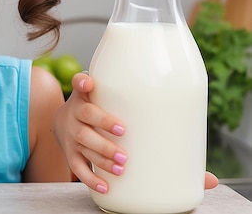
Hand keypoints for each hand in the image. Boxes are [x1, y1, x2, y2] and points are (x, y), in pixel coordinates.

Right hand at [54, 72, 219, 192]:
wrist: (61, 122)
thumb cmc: (102, 113)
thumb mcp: (111, 105)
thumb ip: (143, 116)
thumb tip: (206, 171)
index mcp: (86, 96)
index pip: (80, 83)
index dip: (83, 82)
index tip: (90, 83)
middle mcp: (75, 113)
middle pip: (86, 117)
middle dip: (104, 128)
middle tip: (125, 142)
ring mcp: (71, 134)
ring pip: (84, 142)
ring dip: (102, 154)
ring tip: (121, 166)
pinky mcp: (70, 153)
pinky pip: (77, 166)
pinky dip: (91, 177)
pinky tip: (106, 185)